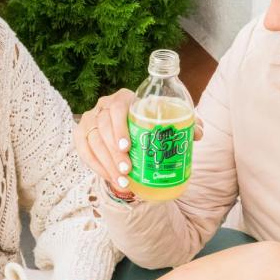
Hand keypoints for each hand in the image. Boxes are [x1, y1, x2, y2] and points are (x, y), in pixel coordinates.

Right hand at [73, 89, 203, 191]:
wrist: (126, 125)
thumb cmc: (149, 122)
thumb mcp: (165, 120)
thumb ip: (183, 123)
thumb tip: (198, 133)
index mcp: (123, 98)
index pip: (116, 109)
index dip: (119, 128)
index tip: (127, 148)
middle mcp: (102, 106)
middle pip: (103, 129)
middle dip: (114, 153)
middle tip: (127, 171)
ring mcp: (89, 120)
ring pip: (92, 142)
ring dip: (106, 164)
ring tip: (122, 182)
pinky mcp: (81, 134)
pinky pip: (84, 151)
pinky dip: (96, 167)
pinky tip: (110, 179)